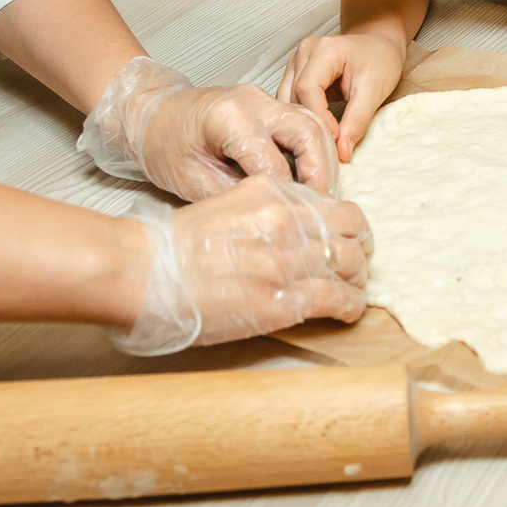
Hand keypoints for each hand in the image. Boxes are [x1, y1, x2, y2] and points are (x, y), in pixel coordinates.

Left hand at [79, 56, 336, 198]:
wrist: (148, 114)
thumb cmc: (162, 147)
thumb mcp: (190, 181)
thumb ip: (233, 197)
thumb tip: (271, 218)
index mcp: (230, 118)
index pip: (276, 165)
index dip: (288, 199)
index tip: (296, 227)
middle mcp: (254, 101)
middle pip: (308, 134)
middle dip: (321, 174)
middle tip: (323, 210)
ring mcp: (263, 98)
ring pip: (313, 124)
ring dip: (323, 160)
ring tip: (321, 197)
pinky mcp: (267, 103)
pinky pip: (303, 121)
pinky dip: (313, 149)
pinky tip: (310, 178)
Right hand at [111, 176, 371, 353]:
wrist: (147, 271)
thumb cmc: (175, 246)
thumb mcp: (226, 205)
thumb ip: (262, 208)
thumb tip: (289, 224)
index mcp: (273, 194)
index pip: (334, 205)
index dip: (346, 227)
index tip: (343, 241)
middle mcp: (288, 220)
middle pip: (353, 231)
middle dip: (359, 251)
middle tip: (354, 267)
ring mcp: (289, 258)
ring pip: (352, 265)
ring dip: (356, 280)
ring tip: (349, 292)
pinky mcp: (285, 298)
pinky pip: (340, 299)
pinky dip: (350, 307)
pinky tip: (345, 312)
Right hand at [279, 26, 407, 162]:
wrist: (378, 45)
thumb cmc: (380, 61)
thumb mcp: (374, 91)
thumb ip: (357, 121)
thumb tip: (342, 152)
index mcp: (324, 49)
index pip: (307, 88)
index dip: (319, 117)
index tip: (335, 139)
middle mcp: (304, 52)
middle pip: (293, 95)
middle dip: (309, 123)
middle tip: (329, 146)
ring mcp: (296, 61)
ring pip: (286, 100)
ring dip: (301, 122)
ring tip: (322, 139)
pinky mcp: (295, 72)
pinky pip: (288, 99)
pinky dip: (299, 116)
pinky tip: (313, 129)